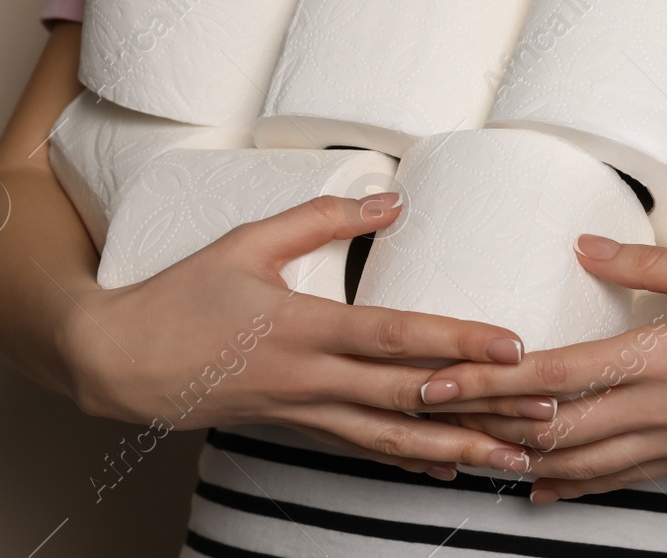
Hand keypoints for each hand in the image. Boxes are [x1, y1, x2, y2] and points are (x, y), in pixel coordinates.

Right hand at [61, 192, 548, 479]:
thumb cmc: (181, 297)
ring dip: (462, 448)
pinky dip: (414, 460)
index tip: (512, 344)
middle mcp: (311, 380)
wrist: (118, 364)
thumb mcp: (246, 242)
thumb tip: (391, 200)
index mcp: (303, 328)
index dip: (456, 341)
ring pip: (396, 439)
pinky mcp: (299, 429)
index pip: (395, 337)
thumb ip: (320, 217)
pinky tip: (454, 466)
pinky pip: (367, 450)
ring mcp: (306, 413)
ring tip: (518, 457)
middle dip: (484, 407)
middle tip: (547, 410)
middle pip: (411, 400)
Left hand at [435, 235, 666, 500]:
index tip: (438, 376)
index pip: (554, 374)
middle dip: (479, 422)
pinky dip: (567, 484)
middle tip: (425, 416)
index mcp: (661, 358)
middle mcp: (655, 410)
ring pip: (572, 462)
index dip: (489, 379)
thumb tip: (585, 249)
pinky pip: (612, 479)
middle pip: (546, 426)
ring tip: (463, 447)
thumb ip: (648, 266)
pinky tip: (538, 486)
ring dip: (512, 457)